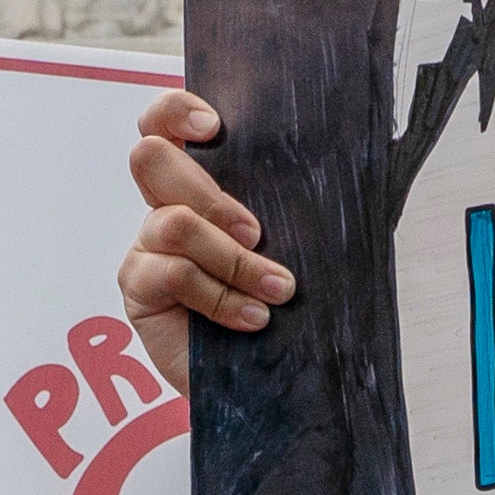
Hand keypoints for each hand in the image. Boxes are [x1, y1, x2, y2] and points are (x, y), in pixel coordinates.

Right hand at [118, 86, 290, 388]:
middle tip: (258, 234)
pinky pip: (174, 273)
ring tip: (276, 290)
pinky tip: (252, 319)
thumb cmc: (278, 307)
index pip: (163, 124)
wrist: (263, 383)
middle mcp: (164, 206)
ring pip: (175, 223)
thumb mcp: (292, 246)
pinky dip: (221, 297)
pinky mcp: (137, 286)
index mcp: (197, 183)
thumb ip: (295, 206)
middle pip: (153, 158)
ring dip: (233, 260)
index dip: (175, 111)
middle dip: (213, 197)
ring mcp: (146, 246)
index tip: (214, 127)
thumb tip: (357, 164)